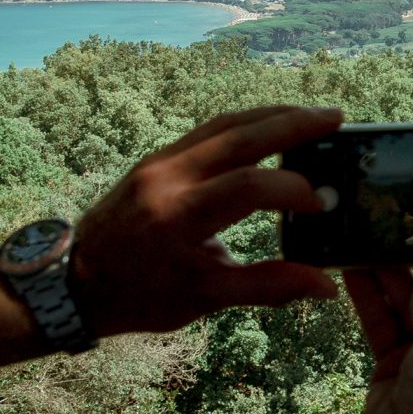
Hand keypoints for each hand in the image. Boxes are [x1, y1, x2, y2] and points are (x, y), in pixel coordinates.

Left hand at [69, 105, 343, 336]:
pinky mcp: (158, 157)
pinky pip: (210, 130)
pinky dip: (248, 124)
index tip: (323, 204)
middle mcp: (168, 178)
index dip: (293, 189)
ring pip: (226, 123)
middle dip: (294, 123)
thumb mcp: (205, 298)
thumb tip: (327, 286)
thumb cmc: (140, 295)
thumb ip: (269, 286)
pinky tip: (274, 126)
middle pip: (241, 135)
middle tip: (337, 118)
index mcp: (179, 217)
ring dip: (273, 115)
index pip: (248, 186)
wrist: (74, 280)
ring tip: (315, 116)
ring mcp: (160, 161)